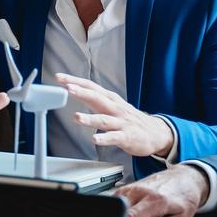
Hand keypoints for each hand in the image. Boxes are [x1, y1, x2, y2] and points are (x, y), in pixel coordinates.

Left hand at [56, 73, 174, 156]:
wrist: (156, 133)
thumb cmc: (130, 120)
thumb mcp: (113, 105)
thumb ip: (95, 100)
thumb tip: (74, 91)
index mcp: (111, 100)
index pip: (91, 87)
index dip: (75, 81)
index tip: (59, 77)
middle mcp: (115, 108)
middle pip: (97, 98)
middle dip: (82, 93)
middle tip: (68, 89)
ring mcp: (121, 123)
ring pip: (104, 119)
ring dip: (90, 118)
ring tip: (77, 117)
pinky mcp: (127, 137)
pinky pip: (114, 137)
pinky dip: (104, 138)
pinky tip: (95, 139)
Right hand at [114, 164, 209, 216]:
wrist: (184, 178)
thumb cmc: (183, 199)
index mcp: (156, 201)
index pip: (132, 216)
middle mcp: (141, 191)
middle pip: (120, 211)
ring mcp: (132, 187)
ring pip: (117, 207)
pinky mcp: (127, 187)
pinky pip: (117, 201)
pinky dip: (122, 212)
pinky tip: (134, 215)